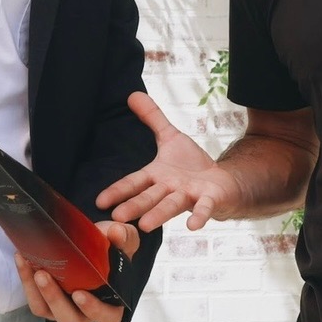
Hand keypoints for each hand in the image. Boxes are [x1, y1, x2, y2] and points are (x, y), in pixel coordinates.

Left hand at [17, 220, 137, 321]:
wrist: (92, 244)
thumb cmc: (113, 249)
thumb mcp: (124, 241)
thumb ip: (124, 237)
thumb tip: (115, 232)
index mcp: (111, 304)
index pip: (106, 317)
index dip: (93, 310)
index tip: (80, 294)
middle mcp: (86, 314)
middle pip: (70, 320)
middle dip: (54, 299)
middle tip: (44, 275)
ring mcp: (64, 309)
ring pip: (47, 311)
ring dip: (36, 290)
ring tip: (29, 265)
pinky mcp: (47, 302)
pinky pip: (34, 299)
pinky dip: (26, 280)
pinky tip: (22, 258)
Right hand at [97, 93, 238, 231]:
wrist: (221, 182)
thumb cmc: (192, 164)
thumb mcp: (171, 137)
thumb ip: (153, 117)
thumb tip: (132, 94)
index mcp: (157, 175)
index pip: (134, 182)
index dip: (118, 191)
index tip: (100, 201)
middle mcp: (169, 189)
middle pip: (149, 197)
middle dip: (134, 206)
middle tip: (117, 217)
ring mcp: (188, 196)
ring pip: (171, 205)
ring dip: (159, 214)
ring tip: (146, 225)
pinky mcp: (208, 199)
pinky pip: (203, 208)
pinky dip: (199, 216)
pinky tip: (192, 226)